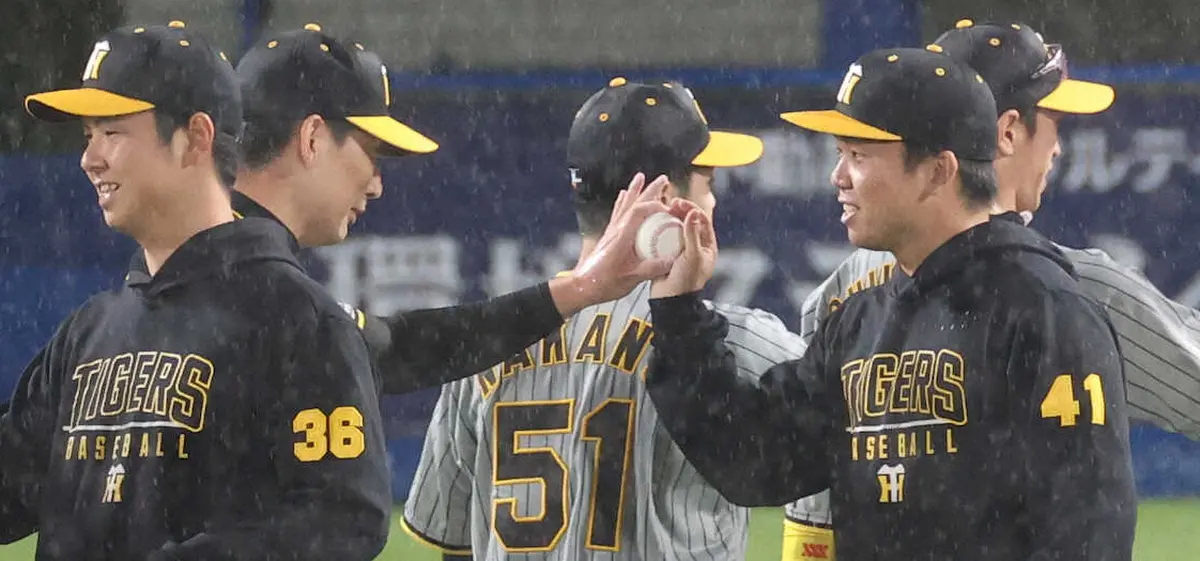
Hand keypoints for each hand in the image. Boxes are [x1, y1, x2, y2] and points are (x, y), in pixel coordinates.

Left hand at [550, 173, 676, 315]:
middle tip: (663, 180)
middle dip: (650, 190)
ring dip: (635, 190)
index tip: (669, 208)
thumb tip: (672, 260)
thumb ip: (652, 269)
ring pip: (624, 205)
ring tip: (641, 177)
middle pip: (634, 203)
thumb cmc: (603, 283)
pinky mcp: (609, 236)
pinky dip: (622, 202)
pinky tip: (623, 195)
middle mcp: (616, 230)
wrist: (583, 287)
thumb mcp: (632, 278)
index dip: (655, 205)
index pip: (639, 211)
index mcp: (622, 237)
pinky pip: (617, 213)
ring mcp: (612, 231)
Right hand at [650, 200, 717, 297]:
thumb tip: (693, 213)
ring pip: (677, 227)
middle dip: (681, 210)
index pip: (702, 221)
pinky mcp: (667, 253)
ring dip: (670, 217)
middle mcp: (695, 246)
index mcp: (707, 246)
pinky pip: (665, 236)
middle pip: (689, 221)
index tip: (681, 204)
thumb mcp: (692, 256)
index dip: (692, 209)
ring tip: (663, 210)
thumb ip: (692, 235)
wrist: (670, 300)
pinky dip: (661, 228)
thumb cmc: (686, 282)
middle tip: (671, 204)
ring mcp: (680, 249)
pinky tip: (654, 223)